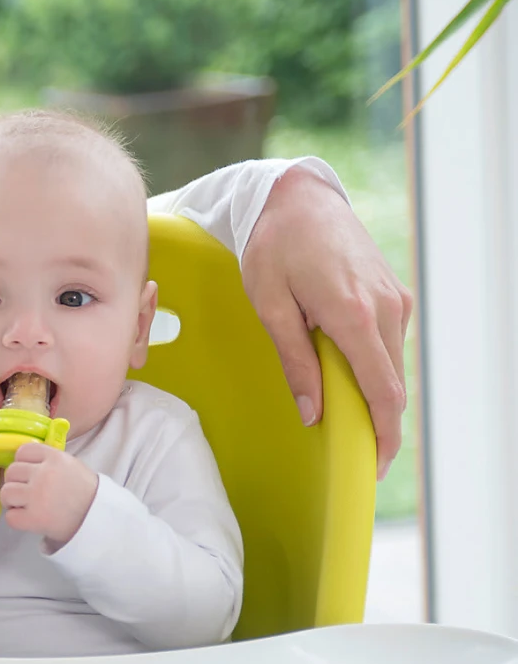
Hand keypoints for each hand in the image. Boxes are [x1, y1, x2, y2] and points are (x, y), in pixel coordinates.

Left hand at [0, 442, 98, 547]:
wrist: (100, 519)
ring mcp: (38, 496)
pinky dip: (16, 519)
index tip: (28, 473)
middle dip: (16, 483)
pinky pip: (10, 516)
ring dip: (12, 501)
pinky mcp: (35, 518)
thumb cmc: (85, 493)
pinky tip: (29, 519)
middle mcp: (44, 474)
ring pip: (6, 492)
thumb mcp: (71, 465)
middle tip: (26, 492)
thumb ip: (48, 460)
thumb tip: (21, 460)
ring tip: (25, 506)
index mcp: (55, 458)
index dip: (22, 463)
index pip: (22, 451)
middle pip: (11, 471)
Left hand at [243, 165, 413, 477]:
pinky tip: (345, 378)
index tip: (372, 466)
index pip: (381, 391)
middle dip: (378, 424)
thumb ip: (294, 360)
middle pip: (392, 385)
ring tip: (344, 421)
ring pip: (391, 366)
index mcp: (353, 314)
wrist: (298, 197)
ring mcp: (394, 299)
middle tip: (354, 456)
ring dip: (373, 395)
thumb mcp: (270, 305)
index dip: (381, 434)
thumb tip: (313, 412)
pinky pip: (387, 344)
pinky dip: (372, 367)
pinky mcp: (393, 294)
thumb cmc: (274, 247)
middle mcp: (384, 308)